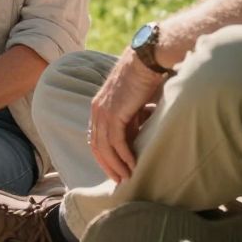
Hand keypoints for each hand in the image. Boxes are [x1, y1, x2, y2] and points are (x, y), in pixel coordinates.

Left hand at [88, 51, 164, 182]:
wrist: (145, 61)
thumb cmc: (143, 79)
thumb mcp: (134, 104)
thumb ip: (131, 120)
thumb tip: (134, 138)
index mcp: (99, 107)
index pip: (96, 138)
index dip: (104, 156)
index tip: (115, 169)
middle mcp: (97, 110)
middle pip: (97, 146)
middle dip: (107, 165)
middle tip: (119, 180)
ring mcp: (103, 112)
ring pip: (105, 147)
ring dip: (116, 165)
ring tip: (127, 178)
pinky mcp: (114, 113)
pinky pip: (116, 142)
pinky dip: (124, 156)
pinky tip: (133, 165)